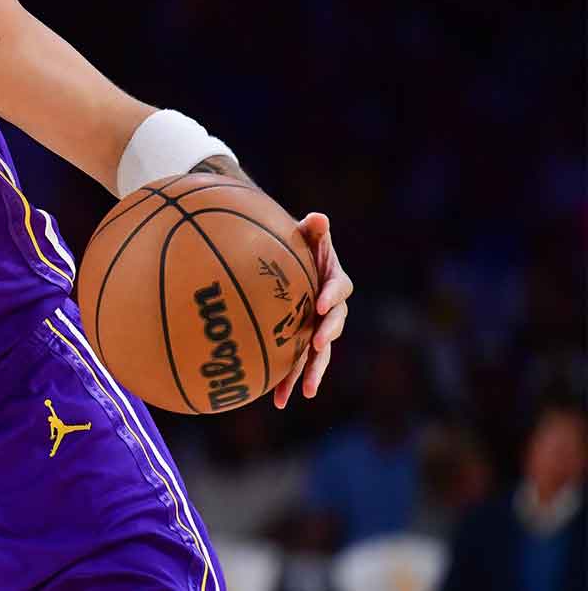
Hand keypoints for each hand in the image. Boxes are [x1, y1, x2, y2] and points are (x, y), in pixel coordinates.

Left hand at [274, 212, 351, 408]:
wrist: (285, 264)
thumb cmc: (295, 245)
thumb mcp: (305, 234)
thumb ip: (313, 228)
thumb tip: (317, 218)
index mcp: (335, 281)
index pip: (339, 288)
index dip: (332, 295)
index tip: (321, 302)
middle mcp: (331, 309)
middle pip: (334, 325)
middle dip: (327, 334)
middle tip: (318, 342)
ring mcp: (317, 329)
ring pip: (320, 353)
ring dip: (313, 371)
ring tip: (306, 391)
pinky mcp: (302, 344)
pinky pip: (298, 363)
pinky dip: (289, 381)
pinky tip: (277, 399)